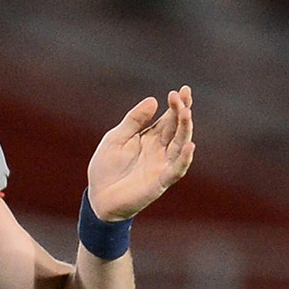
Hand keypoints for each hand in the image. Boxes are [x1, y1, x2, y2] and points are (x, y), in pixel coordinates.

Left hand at [86, 86, 194, 220]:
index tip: (180, 90)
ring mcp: (162, 165)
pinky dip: (184, 158)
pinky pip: (176, 169)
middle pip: (176, 128)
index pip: (167, 119)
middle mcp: (160, 150)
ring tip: (185, 112)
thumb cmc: (106, 168)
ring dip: (185, 128)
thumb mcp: (116, 138)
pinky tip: (189, 145)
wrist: (98, 197)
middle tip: (182, 95)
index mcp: (149, 138)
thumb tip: (153, 100)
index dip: (175, 105)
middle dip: (181, 111)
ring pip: (180, 144)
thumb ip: (133, 121)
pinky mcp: (160, 182)